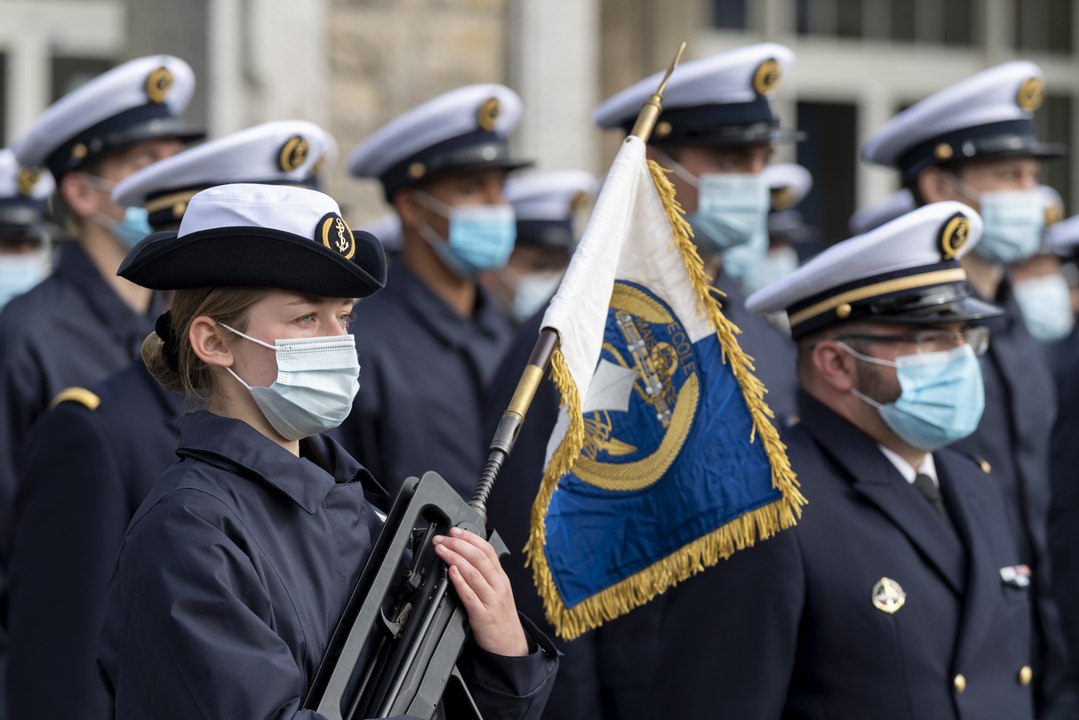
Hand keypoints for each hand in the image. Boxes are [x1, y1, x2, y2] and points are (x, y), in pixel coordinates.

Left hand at [432, 527, 529, 656]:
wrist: (511, 646)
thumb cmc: (501, 617)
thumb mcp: (498, 591)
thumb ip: (485, 575)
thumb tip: (464, 557)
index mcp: (501, 577)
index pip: (487, 550)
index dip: (470, 537)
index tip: (454, 531)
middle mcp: (498, 586)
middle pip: (478, 557)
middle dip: (458, 544)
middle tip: (441, 539)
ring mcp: (492, 600)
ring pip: (474, 572)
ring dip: (454, 558)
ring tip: (441, 551)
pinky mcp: (483, 615)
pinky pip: (470, 595)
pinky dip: (460, 581)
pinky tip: (451, 572)